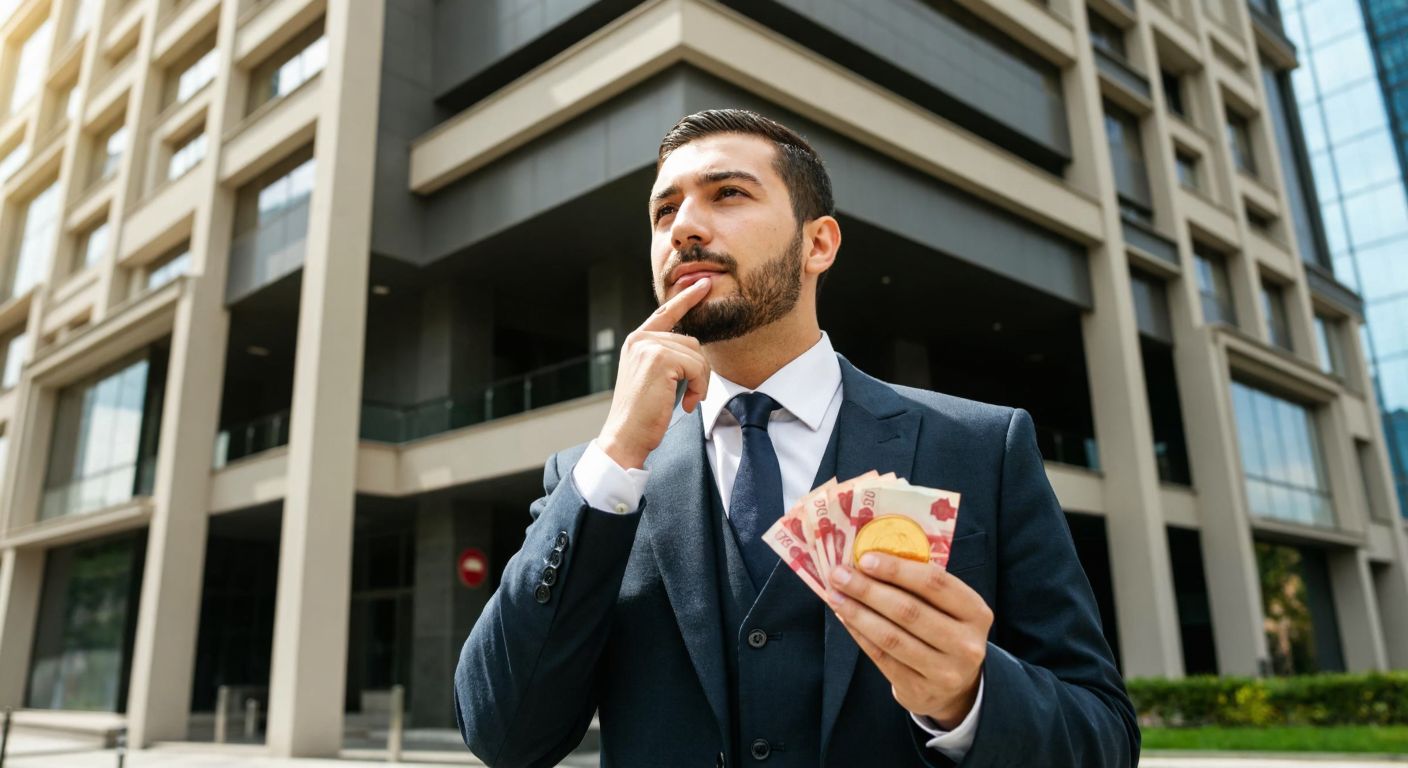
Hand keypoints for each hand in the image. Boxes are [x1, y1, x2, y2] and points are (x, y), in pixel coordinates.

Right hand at [597, 277, 712, 468]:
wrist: (625, 436)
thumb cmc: (642, 414)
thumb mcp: (652, 378)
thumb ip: (666, 357)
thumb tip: (695, 349)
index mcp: (637, 341)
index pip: (665, 312)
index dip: (686, 297)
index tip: (703, 284)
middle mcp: (640, 339)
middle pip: (692, 341)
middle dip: (699, 371)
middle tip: (692, 395)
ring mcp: (648, 347)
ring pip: (697, 355)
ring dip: (700, 382)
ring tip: (687, 400)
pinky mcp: (659, 358)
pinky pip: (697, 366)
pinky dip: (699, 388)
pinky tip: (686, 403)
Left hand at [826, 553, 992, 728]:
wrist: (958, 688)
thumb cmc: (946, 631)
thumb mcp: (950, 608)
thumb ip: (921, 586)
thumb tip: (869, 559)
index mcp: (976, 613)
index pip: (935, 583)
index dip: (898, 569)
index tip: (866, 558)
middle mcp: (965, 644)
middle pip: (908, 611)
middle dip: (868, 590)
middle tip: (839, 574)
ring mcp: (944, 672)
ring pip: (891, 638)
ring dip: (857, 613)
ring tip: (835, 595)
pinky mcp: (920, 691)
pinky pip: (882, 658)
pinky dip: (859, 635)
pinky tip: (845, 618)